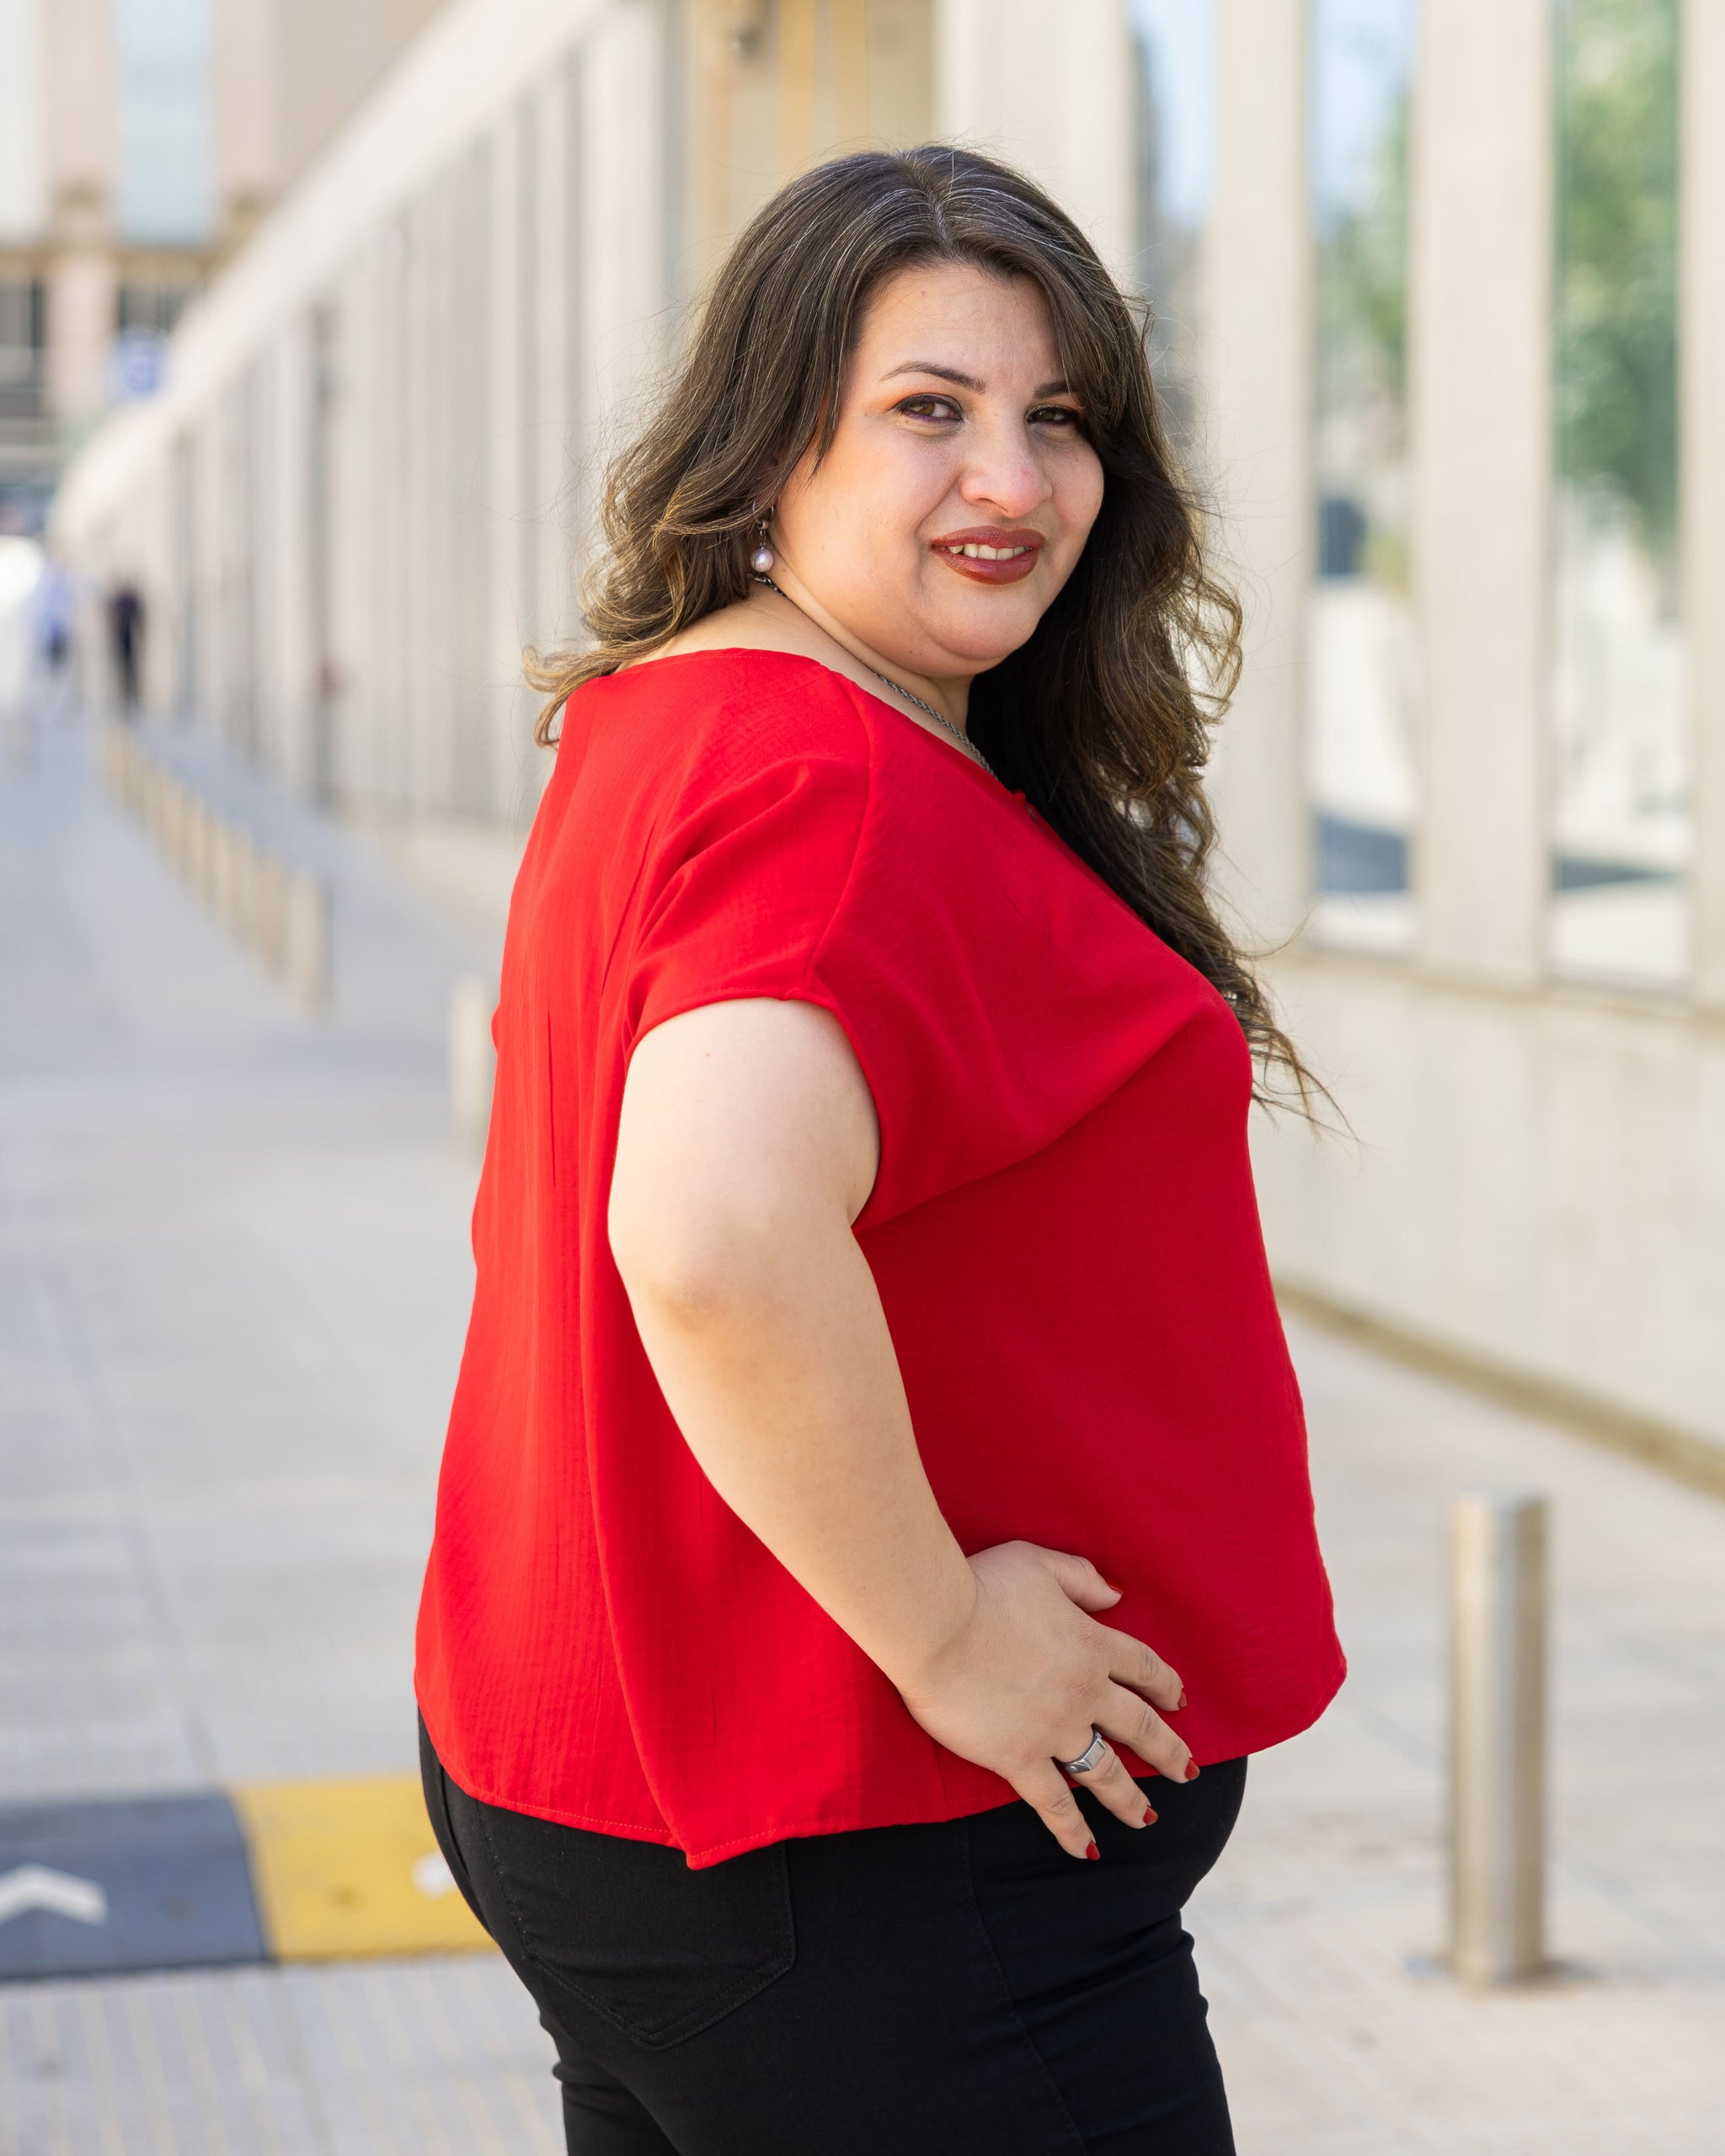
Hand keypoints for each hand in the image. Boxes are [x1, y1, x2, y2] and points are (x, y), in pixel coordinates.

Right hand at [891, 1541, 1191, 1859]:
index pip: (1143, 1668)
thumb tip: (1117, 1595)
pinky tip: (1088, 1851)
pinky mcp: (1019, 1758)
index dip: (1165, 1686)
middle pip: (1139, 1726)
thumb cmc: (981, 1586)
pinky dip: (1072, 1830)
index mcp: (1091, 1644)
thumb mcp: (1037, 1563)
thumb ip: (1081, 1578)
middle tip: (1187, 1771)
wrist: (937, 1625)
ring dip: (1130, 1797)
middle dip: (1167, 1751)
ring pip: (1106, 1772)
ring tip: (1147, 1817)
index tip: (1179, 1701)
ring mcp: (1055, 1730)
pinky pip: (1054, 1803)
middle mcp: (1084, 1691)